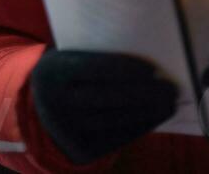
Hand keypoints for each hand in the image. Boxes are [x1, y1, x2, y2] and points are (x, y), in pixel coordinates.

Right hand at [29, 49, 178, 163]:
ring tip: (168, 103)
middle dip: (144, 93)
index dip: (124, 69)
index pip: (93, 69)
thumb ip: (95, 58)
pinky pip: (117, 139)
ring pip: (116, 120)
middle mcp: (57, 104)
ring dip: (148, 112)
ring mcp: (68, 130)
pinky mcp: (81, 150)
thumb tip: (143, 64)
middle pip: (108, 97)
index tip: (151, 69)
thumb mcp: (66, 60)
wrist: (39, 110)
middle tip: (169, 88)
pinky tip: (155, 117)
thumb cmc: (65, 77)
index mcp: (52, 74)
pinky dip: (140, 127)